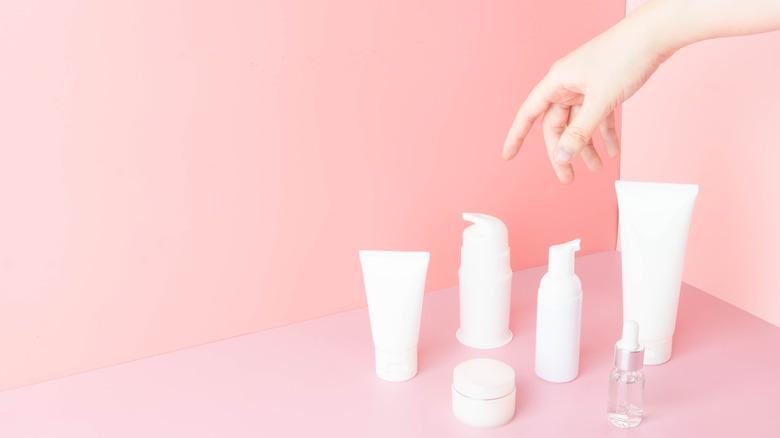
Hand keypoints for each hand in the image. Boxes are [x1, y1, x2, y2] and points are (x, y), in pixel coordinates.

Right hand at [502, 18, 671, 183]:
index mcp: (557, 82)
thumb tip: (562, 156)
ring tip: (597, 168)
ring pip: (579, 124)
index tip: (507, 156)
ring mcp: (585, 86)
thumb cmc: (625, 56)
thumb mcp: (600, 100)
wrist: (655, 35)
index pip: (528, 114)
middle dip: (563, 152)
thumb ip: (580, 132)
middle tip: (568, 177)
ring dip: (587, 147)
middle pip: (557, 126)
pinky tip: (613, 150)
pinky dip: (604, 133)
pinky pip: (598, 116)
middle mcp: (567, 84)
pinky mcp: (603, 87)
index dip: (516, 136)